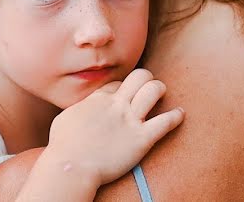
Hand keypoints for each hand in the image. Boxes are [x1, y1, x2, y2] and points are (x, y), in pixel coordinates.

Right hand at [44, 69, 183, 185]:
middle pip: (138, 77)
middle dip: (145, 79)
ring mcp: (130, 120)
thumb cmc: (63, 147)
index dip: (122, 87)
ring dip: (159, 89)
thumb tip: (83, 109)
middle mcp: (116, 104)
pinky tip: (180, 114)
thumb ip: (79, 110)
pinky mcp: (142, 139)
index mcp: (97, 99)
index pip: (117, 83)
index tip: (123, 95)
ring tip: (162, 93)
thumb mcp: (65, 118)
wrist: (72, 166)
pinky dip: (176, 116)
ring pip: (153, 91)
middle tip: (148, 86)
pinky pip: (166, 122)